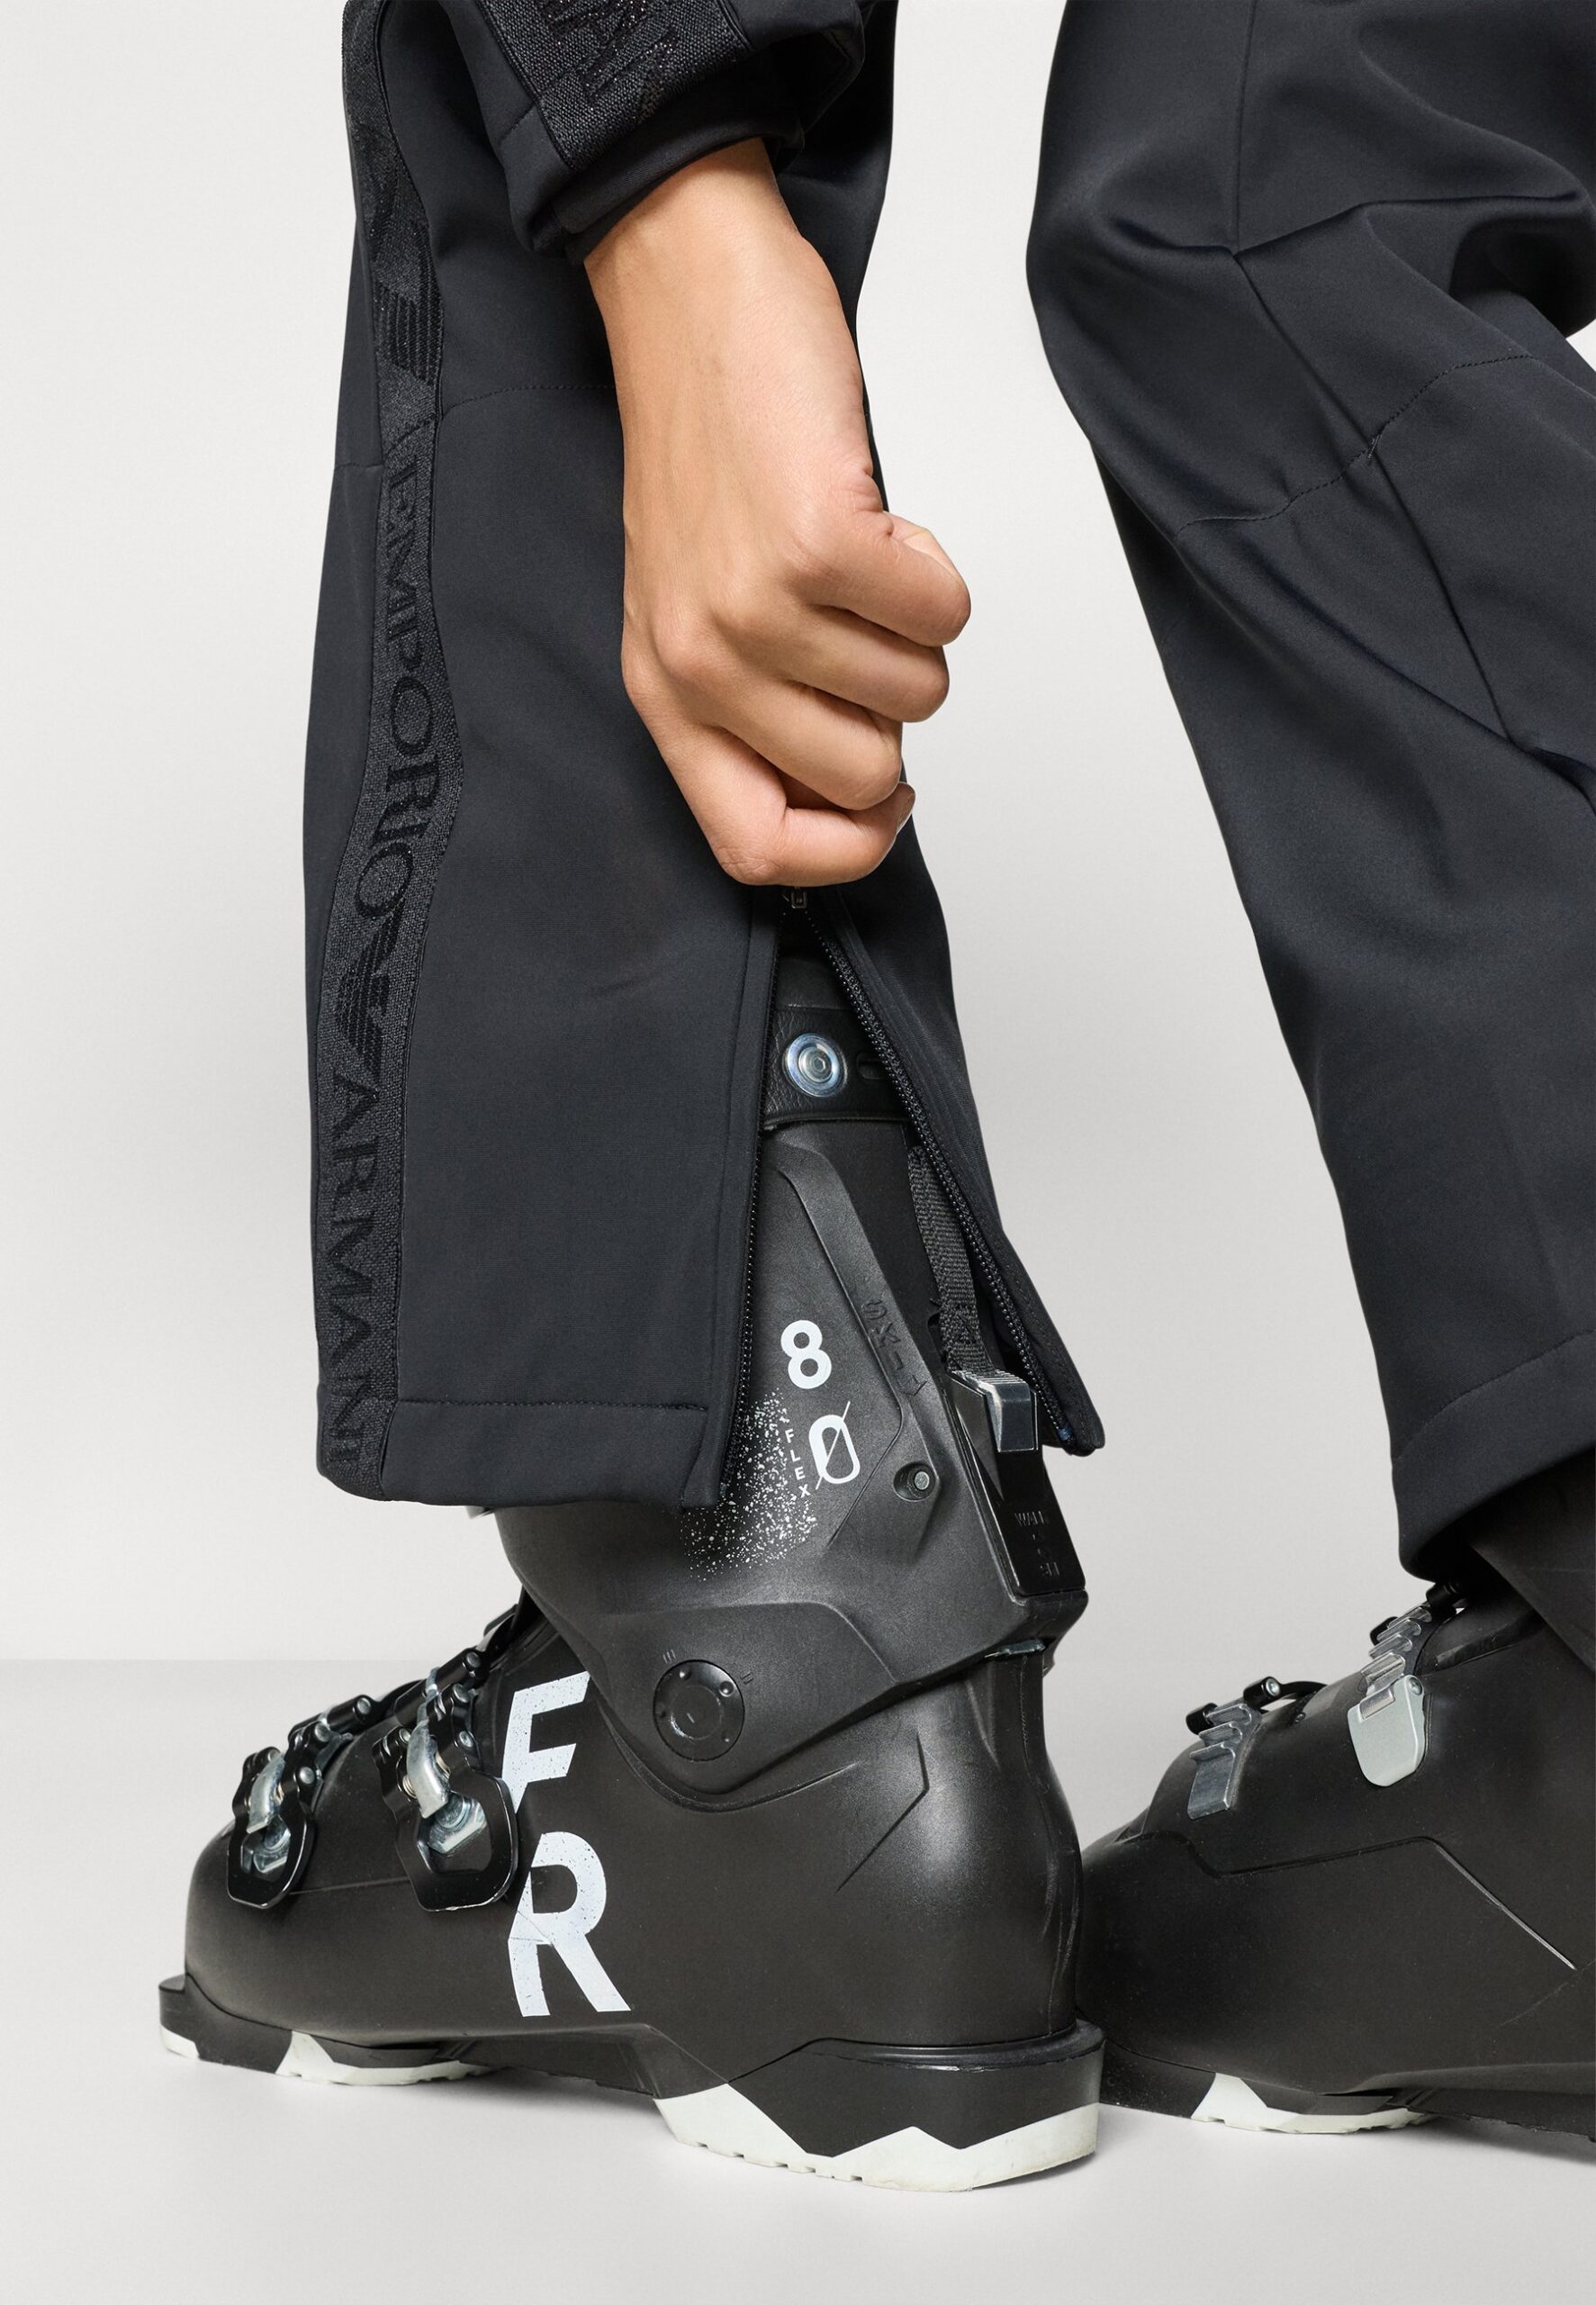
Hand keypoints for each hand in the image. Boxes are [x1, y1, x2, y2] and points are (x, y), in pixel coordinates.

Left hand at [586, 141, 968, 885]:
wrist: (688, 303)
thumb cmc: (707, 447)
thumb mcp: (696, 607)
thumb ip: (756, 710)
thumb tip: (863, 791)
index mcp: (664, 697)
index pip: (755, 848)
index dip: (844, 851)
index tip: (884, 805)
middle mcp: (699, 666)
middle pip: (861, 781)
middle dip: (895, 713)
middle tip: (863, 633)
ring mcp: (754, 609)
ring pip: (915, 697)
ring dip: (917, 630)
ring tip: (864, 560)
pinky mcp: (817, 545)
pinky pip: (942, 618)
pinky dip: (937, 573)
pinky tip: (885, 524)